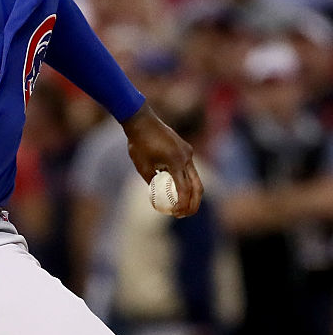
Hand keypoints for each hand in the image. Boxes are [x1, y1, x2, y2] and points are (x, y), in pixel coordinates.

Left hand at [122, 103, 202, 217]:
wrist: (141, 120)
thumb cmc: (138, 143)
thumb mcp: (142, 166)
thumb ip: (152, 182)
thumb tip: (157, 197)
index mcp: (176, 162)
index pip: (184, 189)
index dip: (182, 204)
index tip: (176, 214)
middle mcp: (186, 157)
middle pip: (197, 186)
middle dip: (193, 203)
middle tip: (183, 214)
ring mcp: (188, 152)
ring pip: (195, 178)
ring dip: (190, 193)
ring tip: (180, 205)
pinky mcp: (186, 149)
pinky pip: (189, 168)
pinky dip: (185, 180)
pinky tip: (174, 187)